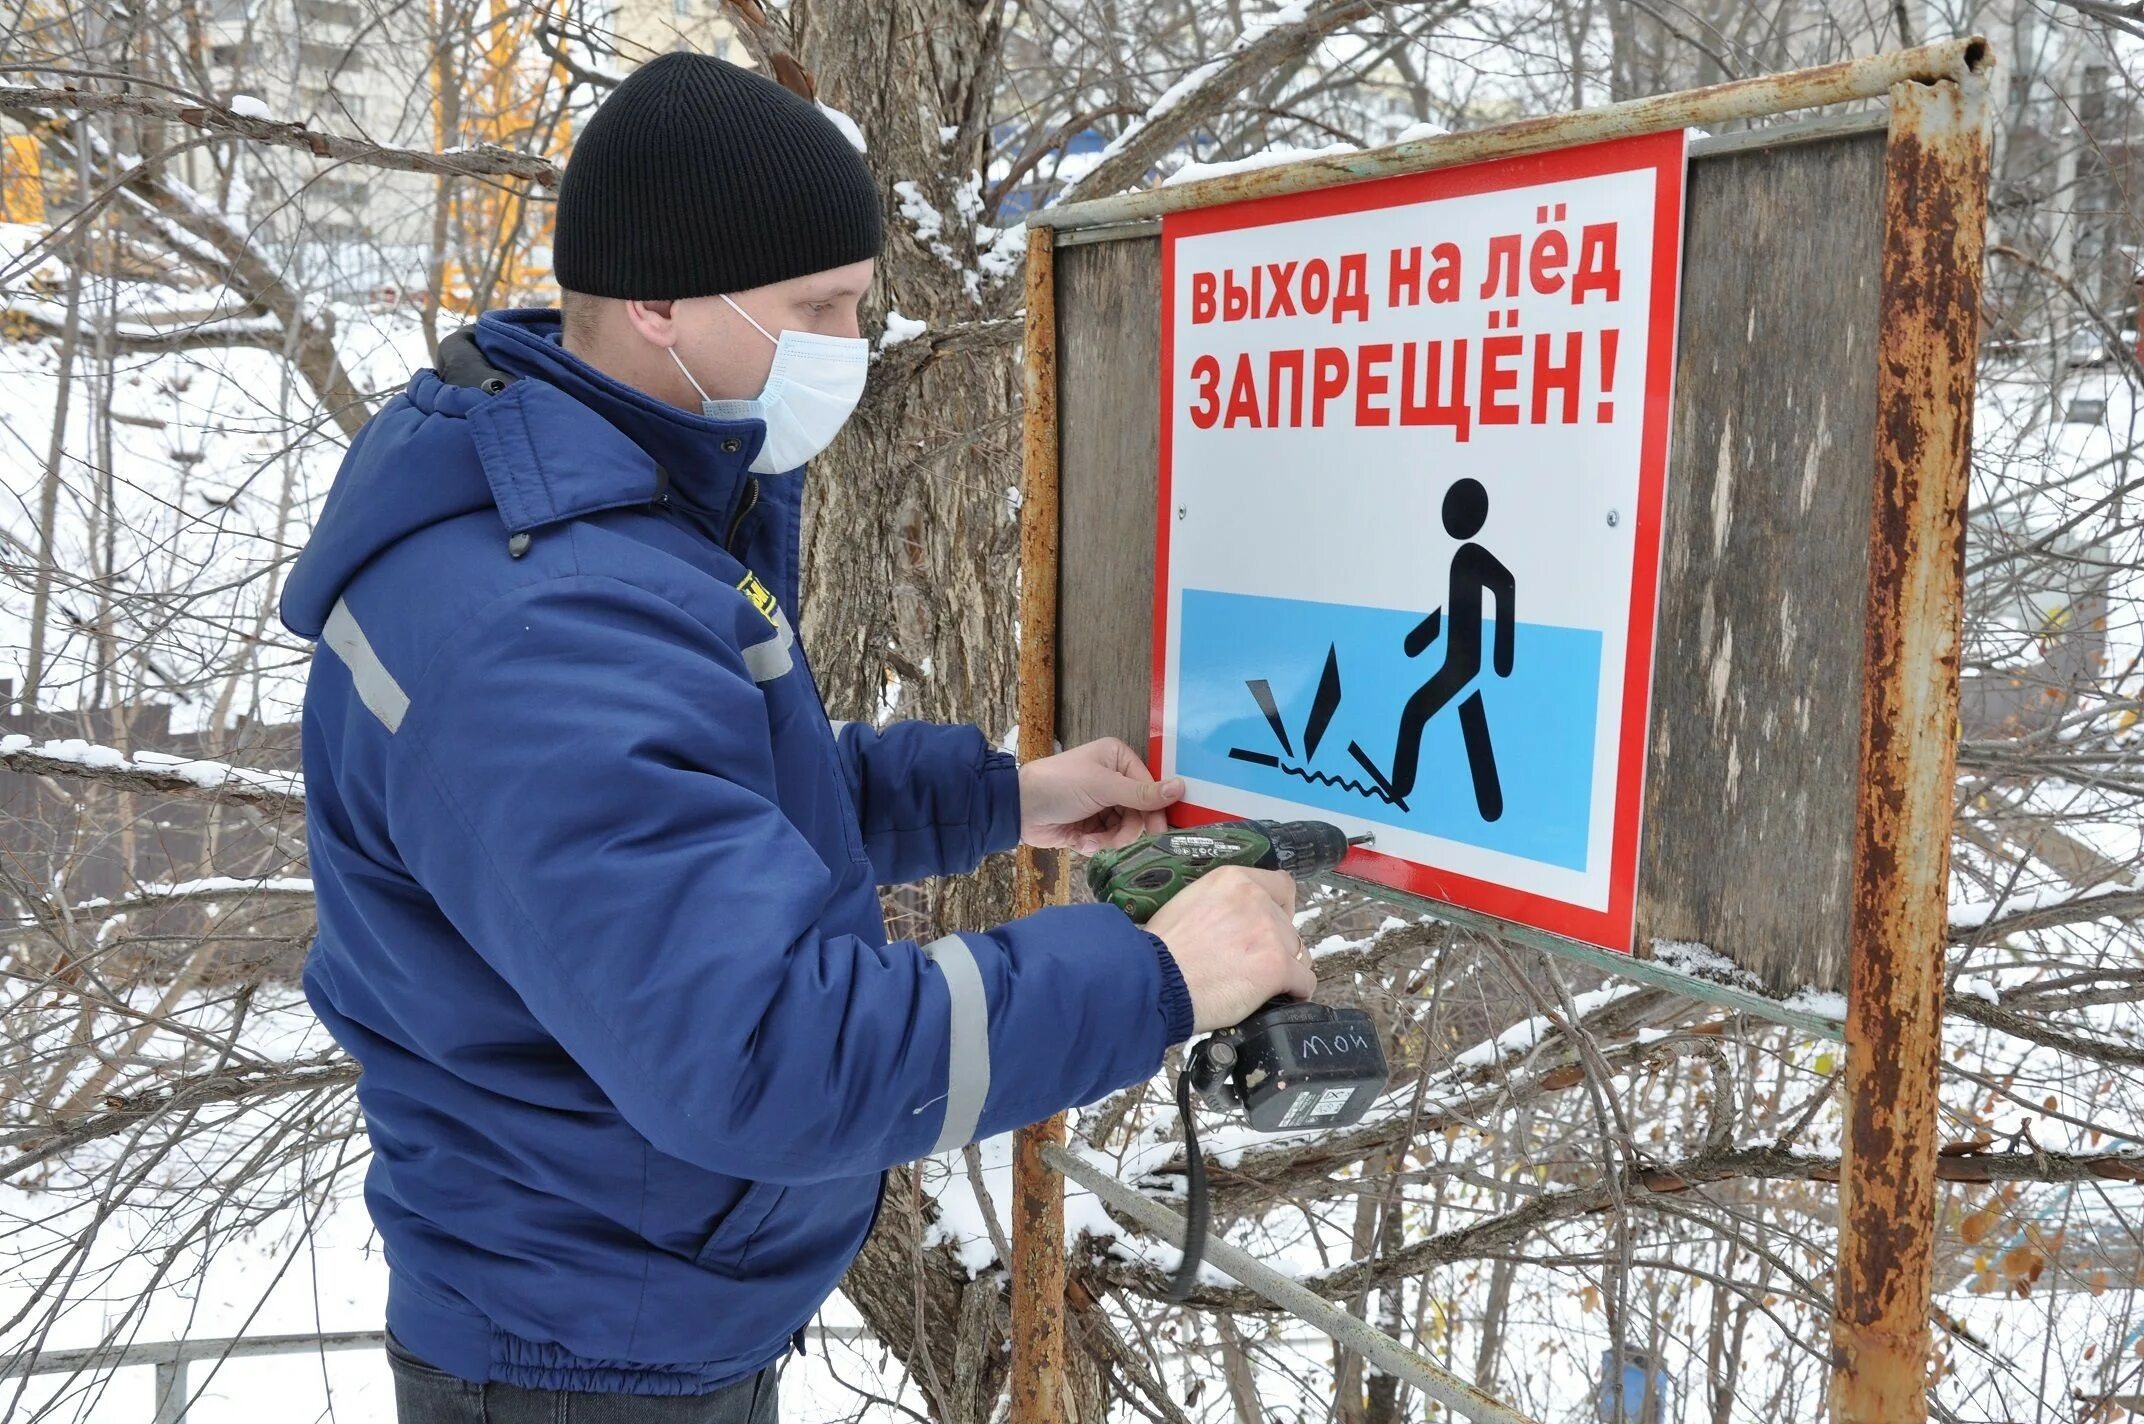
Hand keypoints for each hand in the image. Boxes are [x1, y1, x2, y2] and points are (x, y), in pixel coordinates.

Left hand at [1019, 737, 1184, 852]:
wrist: (1018, 809)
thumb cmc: (1059, 785)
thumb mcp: (1102, 787)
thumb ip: (1141, 793)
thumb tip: (1181, 787)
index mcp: (1118, 759)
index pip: (1150, 787)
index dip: (1154, 810)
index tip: (1157, 831)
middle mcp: (1114, 779)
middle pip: (1140, 812)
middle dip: (1126, 830)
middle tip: (1116, 841)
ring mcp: (1102, 803)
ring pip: (1125, 829)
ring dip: (1109, 840)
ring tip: (1090, 841)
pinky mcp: (1091, 824)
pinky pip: (1108, 839)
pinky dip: (1096, 844)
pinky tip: (1080, 841)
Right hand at [1146, 867, 1315, 1032]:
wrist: (1155, 981)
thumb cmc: (1161, 951)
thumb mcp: (1187, 904)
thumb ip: (1221, 904)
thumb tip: (1237, 921)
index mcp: (1233, 880)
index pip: (1281, 886)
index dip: (1279, 909)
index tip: (1269, 925)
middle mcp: (1256, 900)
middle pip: (1288, 924)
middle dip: (1275, 944)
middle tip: (1251, 963)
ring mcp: (1270, 933)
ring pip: (1299, 952)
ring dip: (1285, 967)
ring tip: (1261, 984)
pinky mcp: (1277, 966)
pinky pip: (1305, 980)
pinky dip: (1296, 991)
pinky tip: (1281, 997)